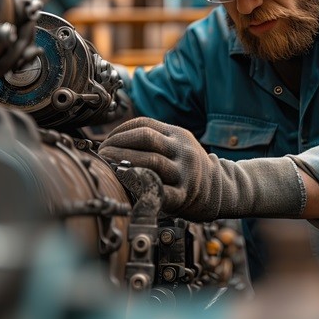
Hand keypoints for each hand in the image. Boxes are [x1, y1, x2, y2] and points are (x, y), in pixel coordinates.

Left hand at [97, 117, 305, 220]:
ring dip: (123, 163)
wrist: (216, 190)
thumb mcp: (175, 145)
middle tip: (102, 155)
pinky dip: (140, 187)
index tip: (105, 143)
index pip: (143, 124)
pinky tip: (126, 186)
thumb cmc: (184, 167)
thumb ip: (152, 140)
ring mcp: (184, 172)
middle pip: (145, 138)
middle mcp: (182, 150)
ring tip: (108, 168)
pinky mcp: (183, 195)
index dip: (119, 132)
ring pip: (151, 161)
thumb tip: (109, 143)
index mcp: (177, 135)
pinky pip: (159, 190)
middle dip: (117, 145)